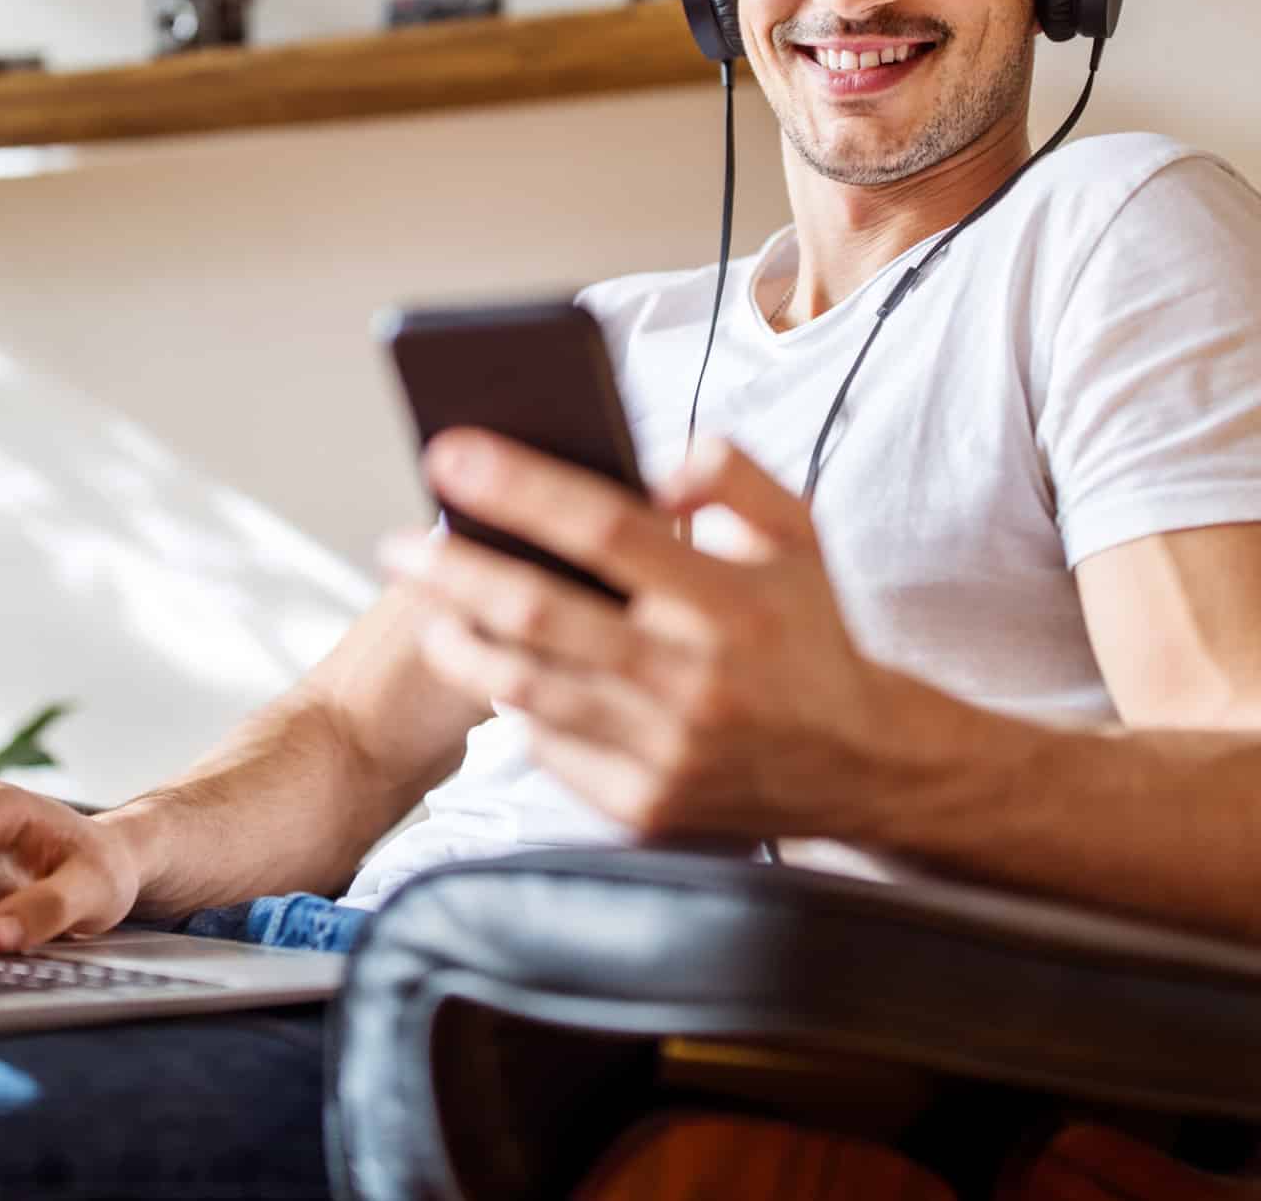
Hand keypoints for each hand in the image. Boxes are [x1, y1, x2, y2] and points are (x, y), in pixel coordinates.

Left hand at [379, 429, 909, 840]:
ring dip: (461, 642)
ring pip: (529, 687)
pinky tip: (498, 672)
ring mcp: (666, 751)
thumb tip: (657, 464)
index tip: (450, 453)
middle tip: (398, 543)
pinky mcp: (645, 807)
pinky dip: (517, 705)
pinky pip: (552, 747)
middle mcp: (695, 679)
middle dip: (453, 570)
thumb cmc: (810, 635)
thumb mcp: (799, 534)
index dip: (519, 488)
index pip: (605, 527)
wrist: (862, 766)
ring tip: (428, 609)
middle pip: (541, 612)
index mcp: (730, 601)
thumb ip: (734, 476)